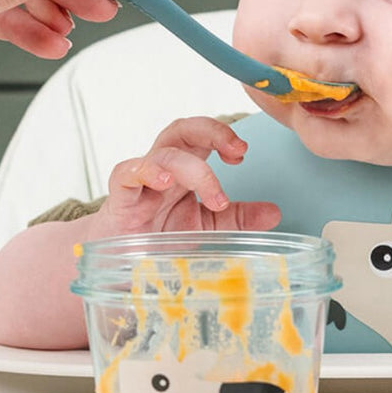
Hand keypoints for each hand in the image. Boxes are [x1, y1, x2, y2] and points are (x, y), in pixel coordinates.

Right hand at [86, 118, 280, 237]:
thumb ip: (237, 218)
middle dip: (212, 131)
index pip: (202, 135)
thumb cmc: (158, 236)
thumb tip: (274, 213)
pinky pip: (127, 173)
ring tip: (215, 198)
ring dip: (194, 169)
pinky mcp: (119, 198)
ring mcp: (139, 181)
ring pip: (163, 153)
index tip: (243, 153)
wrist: (117, 264)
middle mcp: (162, 167)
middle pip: (182, 129)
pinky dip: (146, 171)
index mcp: (183, 168)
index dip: (223, 135)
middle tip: (237, 151)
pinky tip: (164, 182)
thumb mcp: (205, 227)